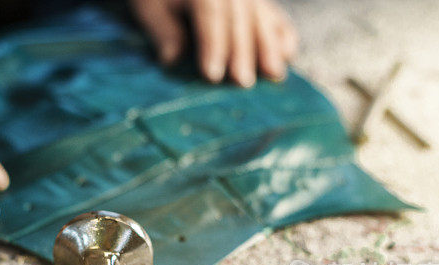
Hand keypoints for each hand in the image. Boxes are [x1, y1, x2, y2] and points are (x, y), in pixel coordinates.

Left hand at [129, 0, 298, 86]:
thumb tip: (172, 59)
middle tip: (243, 82)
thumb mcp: (149, 8)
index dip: (213, 45)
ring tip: (273, 73)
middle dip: (242, 51)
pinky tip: (288, 52)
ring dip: (268, 46)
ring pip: (260, 16)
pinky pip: (274, 13)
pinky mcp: (257, 0)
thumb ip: (163, 32)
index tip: (212, 75)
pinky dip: (283, 32)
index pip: (210, 16)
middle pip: (239, 18)